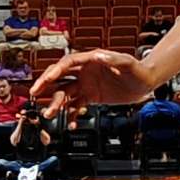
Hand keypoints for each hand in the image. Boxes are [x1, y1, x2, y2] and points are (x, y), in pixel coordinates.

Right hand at [32, 48, 155, 114]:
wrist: (145, 84)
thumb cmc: (139, 70)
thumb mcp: (128, 64)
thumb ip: (113, 59)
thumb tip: (97, 56)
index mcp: (90, 60)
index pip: (67, 63)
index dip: (54, 71)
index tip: (45, 80)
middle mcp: (85, 71)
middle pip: (60, 77)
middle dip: (45, 85)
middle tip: (34, 94)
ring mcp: (86, 84)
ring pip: (65, 93)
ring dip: (56, 103)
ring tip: (50, 115)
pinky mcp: (90, 96)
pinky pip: (76, 106)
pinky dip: (71, 115)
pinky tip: (70, 123)